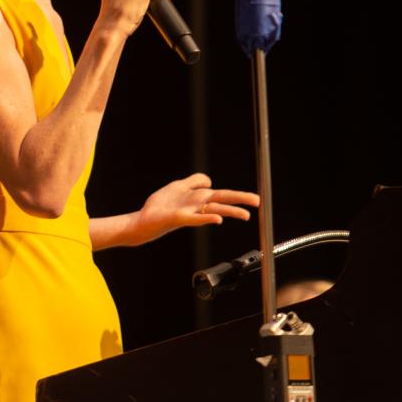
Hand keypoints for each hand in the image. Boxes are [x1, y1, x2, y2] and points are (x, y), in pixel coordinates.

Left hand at [132, 173, 258, 244]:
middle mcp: (197, 205)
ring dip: (230, 211)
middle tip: (258, 202)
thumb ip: (193, 181)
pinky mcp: (178, 218)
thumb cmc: (160, 206)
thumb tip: (209, 180)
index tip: (255, 198)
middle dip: (240, 200)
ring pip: (213, 210)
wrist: (143, 221)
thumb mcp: (178, 186)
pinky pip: (195, 218)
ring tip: (246, 215)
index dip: (236, 195)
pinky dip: (207, 218)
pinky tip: (218, 220)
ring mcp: (189, 212)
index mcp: (198, 198)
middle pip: (222, 200)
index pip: (221, 194)